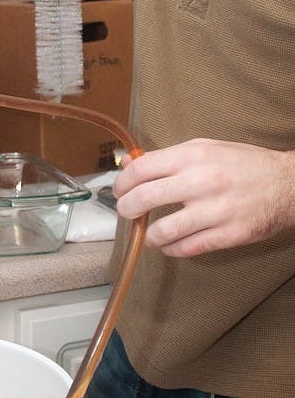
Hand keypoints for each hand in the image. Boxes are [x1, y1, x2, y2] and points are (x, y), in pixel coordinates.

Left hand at [114, 139, 294, 256]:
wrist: (287, 184)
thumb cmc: (243, 164)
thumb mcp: (205, 148)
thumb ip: (167, 157)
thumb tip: (129, 164)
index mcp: (193, 155)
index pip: (141, 169)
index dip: (122, 183)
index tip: (119, 191)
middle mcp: (201, 181)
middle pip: (144, 198)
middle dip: (127, 209)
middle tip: (127, 213)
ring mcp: (215, 210)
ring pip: (163, 231)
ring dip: (149, 236)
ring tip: (151, 234)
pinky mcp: (228, 235)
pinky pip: (187, 249)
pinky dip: (172, 249)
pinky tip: (172, 244)